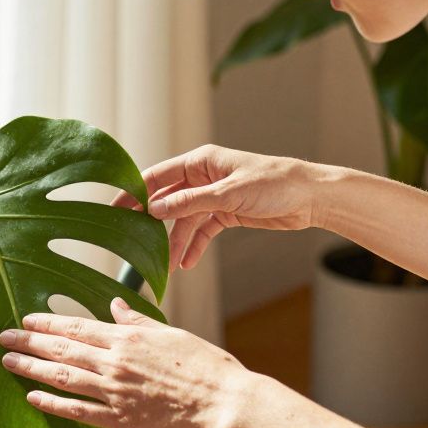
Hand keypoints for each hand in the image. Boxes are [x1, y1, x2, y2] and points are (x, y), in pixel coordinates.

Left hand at [0, 298, 255, 427]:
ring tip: (7, 362)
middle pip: (61, 350)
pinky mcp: (121, 421)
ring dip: (31, 368)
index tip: (25, 320)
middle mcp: (115, 362)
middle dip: (28, 342)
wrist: (226, 403)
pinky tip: (32, 397)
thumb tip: (115, 306)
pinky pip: (79, 411)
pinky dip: (52, 403)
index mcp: (128, 338)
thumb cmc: (206, 365)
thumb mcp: (172, 333)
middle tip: (2, 337)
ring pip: (63, 377)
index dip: (47, 323)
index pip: (77, 327)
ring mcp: (115, 392)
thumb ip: (138, 322)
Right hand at [112, 145, 327, 271]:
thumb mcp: (228, 193)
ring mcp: (213, 196)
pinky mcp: (226, 213)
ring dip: (174, 242)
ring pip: (184, 221)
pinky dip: (193, 246)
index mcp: (200, 161)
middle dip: (151, 222)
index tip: (116, 207)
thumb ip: (189, 203)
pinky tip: (185, 263)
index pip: (158, 175)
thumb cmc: (275, 183)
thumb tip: (154, 209)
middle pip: (168, 201)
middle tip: (130, 240)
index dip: (135, 191)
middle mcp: (203, 177)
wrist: (311, 197)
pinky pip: (202, 231)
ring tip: (164, 266)